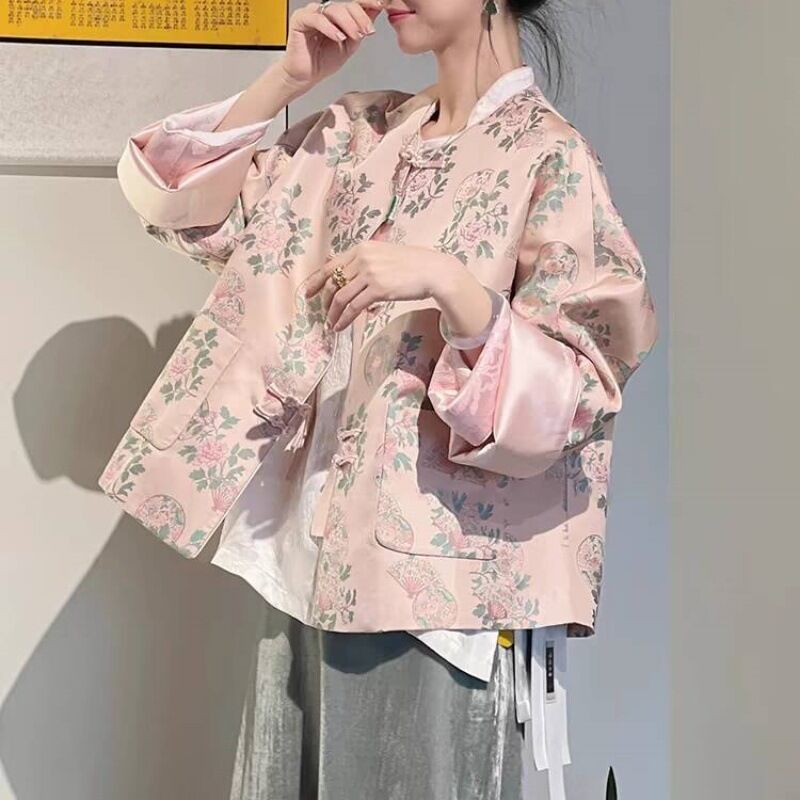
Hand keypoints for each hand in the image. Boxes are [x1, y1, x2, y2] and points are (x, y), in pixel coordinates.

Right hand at [278, 0, 384, 91]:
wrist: (305, 76)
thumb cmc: (322, 61)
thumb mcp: (350, 45)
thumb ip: (360, 29)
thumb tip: (375, 12)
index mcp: (335, 16)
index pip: (353, 4)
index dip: (367, 3)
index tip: (381, 5)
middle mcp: (323, 11)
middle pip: (345, 5)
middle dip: (359, 18)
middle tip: (367, 31)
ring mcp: (311, 13)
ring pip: (333, 10)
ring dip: (347, 23)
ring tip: (354, 36)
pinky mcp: (299, 20)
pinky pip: (316, 19)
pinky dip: (329, 28)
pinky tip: (338, 37)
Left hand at [303, 240, 464, 330]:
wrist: (432, 270)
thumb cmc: (412, 265)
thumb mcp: (384, 255)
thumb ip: (365, 263)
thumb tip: (349, 279)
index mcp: (362, 248)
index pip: (330, 265)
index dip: (316, 281)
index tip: (308, 293)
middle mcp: (362, 258)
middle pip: (333, 282)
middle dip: (325, 301)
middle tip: (324, 314)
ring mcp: (370, 273)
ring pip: (341, 296)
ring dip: (333, 313)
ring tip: (331, 324)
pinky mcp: (378, 289)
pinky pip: (354, 307)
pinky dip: (344, 319)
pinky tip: (340, 326)